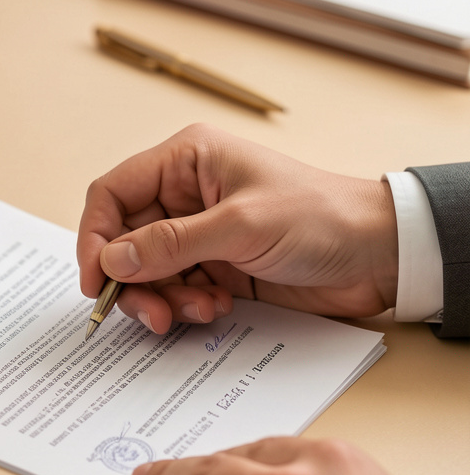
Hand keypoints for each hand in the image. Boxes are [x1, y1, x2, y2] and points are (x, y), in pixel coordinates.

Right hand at [77, 124, 398, 333]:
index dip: (96, 237)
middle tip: (151, 312)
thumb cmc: (321, 218)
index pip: (112, 194)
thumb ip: (171, 243)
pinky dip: (185, 306)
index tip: (97, 281)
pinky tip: (216, 307)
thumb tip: (113, 260)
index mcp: (186, 161)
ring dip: (162, 298)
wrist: (378, 255)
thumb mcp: (241, 226)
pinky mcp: (212, 267)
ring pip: (146, 272)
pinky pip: (173, 291)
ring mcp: (197, 234)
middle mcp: (184, 195)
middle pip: (124, 241)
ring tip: (196, 310)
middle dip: (133, 280)